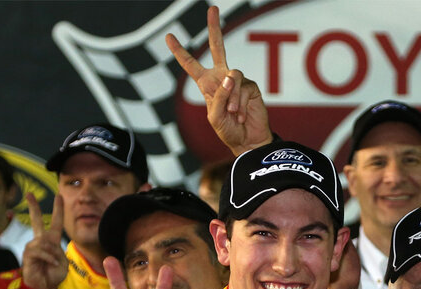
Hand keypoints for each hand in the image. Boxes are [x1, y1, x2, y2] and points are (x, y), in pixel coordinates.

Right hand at [22, 193, 67, 288]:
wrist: (45, 286)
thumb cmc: (54, 274)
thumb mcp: (63, 262)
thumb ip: (57, 251)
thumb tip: (47, 245)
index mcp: (52, 241)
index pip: (56, 223)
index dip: (58, 210)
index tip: (59, 196)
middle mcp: (41, 241)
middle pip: (37, 221)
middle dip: (34, 207)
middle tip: (29, 194)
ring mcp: (33, 246)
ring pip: (43, 242)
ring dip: (52, 253)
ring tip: (54, 263)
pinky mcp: (27, 254)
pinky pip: (39, 250)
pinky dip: (48, 257)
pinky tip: (51, 263)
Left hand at [166, 5, 271, 156]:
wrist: (248, 142)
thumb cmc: (228, 132)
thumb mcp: (214, 117)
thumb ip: (219, 96)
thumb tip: (230, 76)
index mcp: (207, 85)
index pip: (191, 65)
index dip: (180, 51)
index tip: (169, 36)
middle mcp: (222, 78)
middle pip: (218, 48)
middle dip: (214, 28)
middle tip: (212, 8)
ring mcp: (238, 81)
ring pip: (233, 75)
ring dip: (232, 97)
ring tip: (233, 114)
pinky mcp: (251, 87)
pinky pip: (243, 87)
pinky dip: (240, 103)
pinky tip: (241, 115)